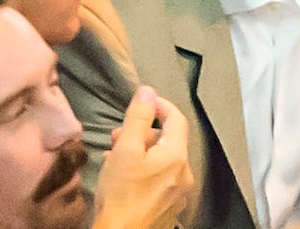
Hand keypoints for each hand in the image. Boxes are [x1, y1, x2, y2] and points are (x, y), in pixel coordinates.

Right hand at [93, 85, 194, 228]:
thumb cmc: (120, 196)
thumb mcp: (125, 149)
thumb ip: (138, 117)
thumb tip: (148, 91)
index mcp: (177, 155)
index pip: (177, 118)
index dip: (160, 105)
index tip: (144, 102)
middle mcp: (184, 174)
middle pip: (168, 141)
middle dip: (143, 133)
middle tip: (118, 135)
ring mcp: (178, 194)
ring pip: (162, 162)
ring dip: (141, 154)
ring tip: (115, 157)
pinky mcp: (168, 209)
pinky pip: (159, 181)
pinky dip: (144, 173)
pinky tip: (123, 179)